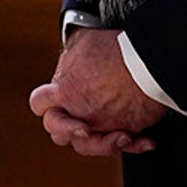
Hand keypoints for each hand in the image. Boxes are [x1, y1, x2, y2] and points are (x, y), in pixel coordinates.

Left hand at [28, 28, 164, 156]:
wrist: (147, 63)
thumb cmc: (116, 50)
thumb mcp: (84, 40)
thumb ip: (71, 57)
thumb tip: (71, 56)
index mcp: (64, 90)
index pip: (39, 103)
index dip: (46, 103)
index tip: (58, 98)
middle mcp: (79, 113)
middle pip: (58, 133)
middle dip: (69, 129)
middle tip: (83, 121)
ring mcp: (102, 125)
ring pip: (88, 146)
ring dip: (100, 142)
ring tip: (116, 130)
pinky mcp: (128, 131)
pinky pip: (127, 145)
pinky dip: (135, 143)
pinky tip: (143, 138)